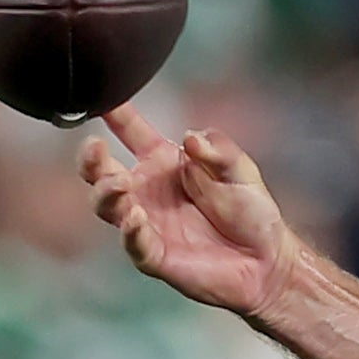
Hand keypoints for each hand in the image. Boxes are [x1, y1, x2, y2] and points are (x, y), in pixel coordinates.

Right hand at [82, 103, 299, 320]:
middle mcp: (147, 190)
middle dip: (90, 159)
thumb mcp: (241, 170)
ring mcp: (147, 222)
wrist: (268, 260)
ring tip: (120, 184)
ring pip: (107, 206)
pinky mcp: (155, 255)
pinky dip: (130, 231)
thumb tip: (192, 137)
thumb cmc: (252, 212)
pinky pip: (134, 243)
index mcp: (163, 162)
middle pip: (100, 172)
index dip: (114, 113)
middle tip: (95, 147)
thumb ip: (219, 149)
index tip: (101, 98)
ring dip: (106, 192)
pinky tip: (135, 217)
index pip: (129, 131)